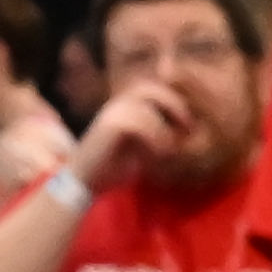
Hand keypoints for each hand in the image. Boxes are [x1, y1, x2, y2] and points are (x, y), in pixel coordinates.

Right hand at [63, 84, 184, 196]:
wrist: (83, 183)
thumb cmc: (111, 168)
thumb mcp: (141, 150)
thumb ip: (157, 136)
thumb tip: (184, 133)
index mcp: (123, 107)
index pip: (151, 89)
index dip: (173, 101)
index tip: (189, 124)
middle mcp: (115, 105)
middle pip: (149, 88)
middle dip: (173, 104)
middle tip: (188, 127)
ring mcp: (110, 114)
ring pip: (145, 107)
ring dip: (164, 127)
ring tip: (172, 147)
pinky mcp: (107, 127)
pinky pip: (137, 122)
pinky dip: (154, 137)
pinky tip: (160, 153)